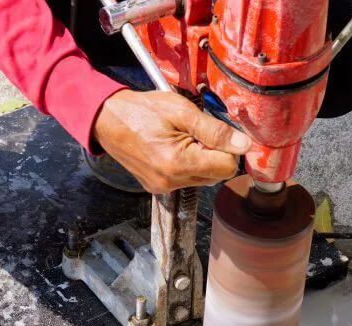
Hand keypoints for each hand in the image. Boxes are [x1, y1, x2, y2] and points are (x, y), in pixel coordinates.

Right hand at [93, 89, 250, 193]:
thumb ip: (215, 130)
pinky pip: (186, 180)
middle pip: (217, 175)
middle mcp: (171, 181)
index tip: (214, 131)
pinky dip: (187, 166)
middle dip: (213, 153)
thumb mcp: (182, 111)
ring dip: (200, 160)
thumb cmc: (142, 111)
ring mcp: (163, 187)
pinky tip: (171, 149)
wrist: (108, 120)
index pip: (227, 167)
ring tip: (181, 139)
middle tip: (194, 133)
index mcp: (178, 163)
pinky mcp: (157, 188)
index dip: (227, 147)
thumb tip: (244, 146)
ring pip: (203, 179)